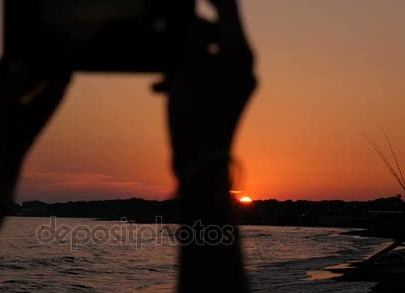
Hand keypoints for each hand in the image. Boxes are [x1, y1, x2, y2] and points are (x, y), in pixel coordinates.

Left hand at [0, 58, 71, 193]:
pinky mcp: (13, 154)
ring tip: (64, 73)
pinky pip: (31, 126)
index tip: (33, 47)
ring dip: (43, 92)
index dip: (12, 62)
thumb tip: (21, 63)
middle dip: (31, 76)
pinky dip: (45, 110)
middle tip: (54, 59)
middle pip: (10, 92)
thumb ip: (8, 91)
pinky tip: (60, 93)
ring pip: (24, 109)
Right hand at [165, 0, 255, 188]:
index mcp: (240, 52)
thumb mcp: (186, 68)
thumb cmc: (195, 117)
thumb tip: (194, 20)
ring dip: (181, 59)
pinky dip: (186, 77)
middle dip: (187, 34)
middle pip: (216, 33)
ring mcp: (239, 84)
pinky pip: (207, 77)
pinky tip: (162, 87)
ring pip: (207, 56)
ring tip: (159, 70)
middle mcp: (245, 66)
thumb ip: (191, 36)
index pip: (228, 7)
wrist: (203, 165)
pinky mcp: (229, 100)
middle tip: (166, 35)